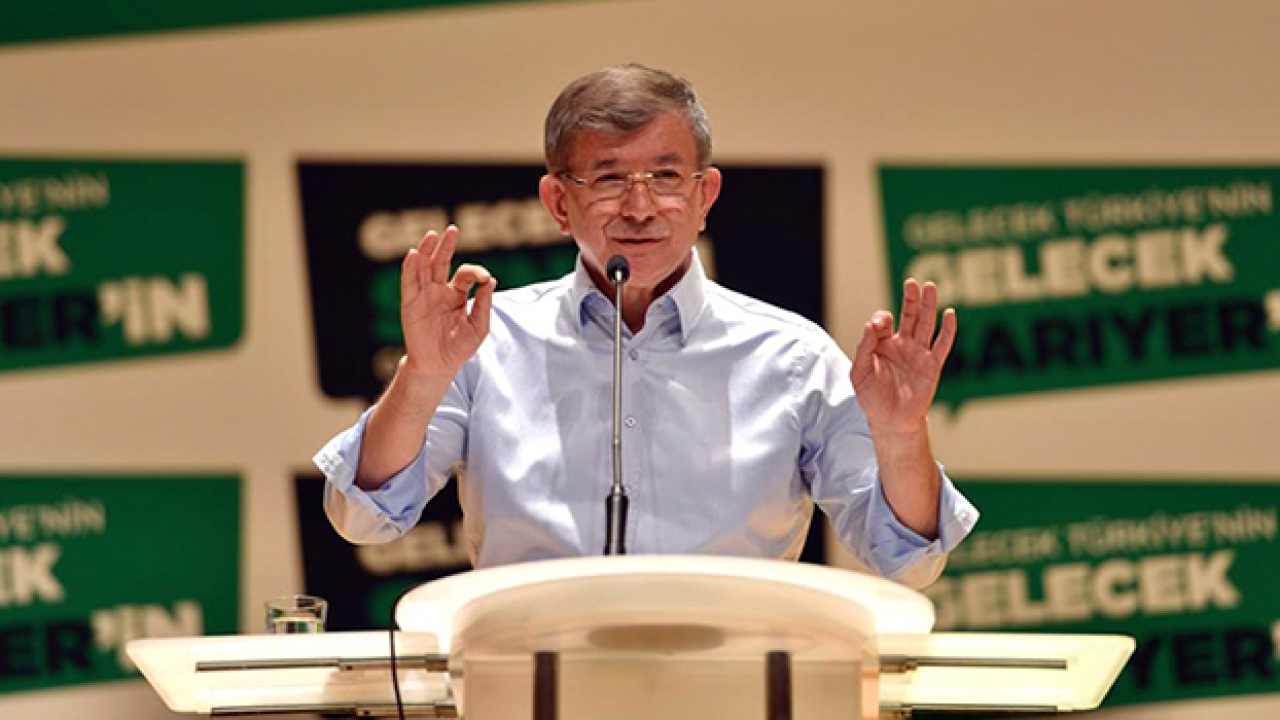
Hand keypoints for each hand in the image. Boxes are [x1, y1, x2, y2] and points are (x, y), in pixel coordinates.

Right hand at [399, 225, 496, 378]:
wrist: (439, 365)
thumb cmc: (459, 347)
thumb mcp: (478, 326)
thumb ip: (484, 304)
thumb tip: (491, 280)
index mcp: (456, 294)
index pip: (465, 275)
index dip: (476, 273)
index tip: (485, 279)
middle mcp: (438, 291)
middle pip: (441, 262)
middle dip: (446, 246)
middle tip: (453, 229)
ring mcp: (423, 296)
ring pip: (424, 267)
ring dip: (427, 250)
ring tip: (432, 235)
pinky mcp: (410, 303)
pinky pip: (409, 282)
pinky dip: (410, 268)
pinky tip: (414, 254)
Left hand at [852, 279, 956, 433]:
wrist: (891, 420)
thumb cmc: (872, 396)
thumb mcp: (859, 372)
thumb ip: (864, 347)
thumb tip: (871, 324)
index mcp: (882, 344)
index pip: (884, 322)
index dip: (881, 320)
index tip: (878, 326)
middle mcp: (902, 345)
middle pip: (909, 316)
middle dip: (910, 299)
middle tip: (912, 282)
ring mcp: (919, 353)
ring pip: (926, 324)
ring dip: (929, 306)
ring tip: (930, 287)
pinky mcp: (932, 365)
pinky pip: (942, 345)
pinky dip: (948, 330)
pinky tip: (950, 313)